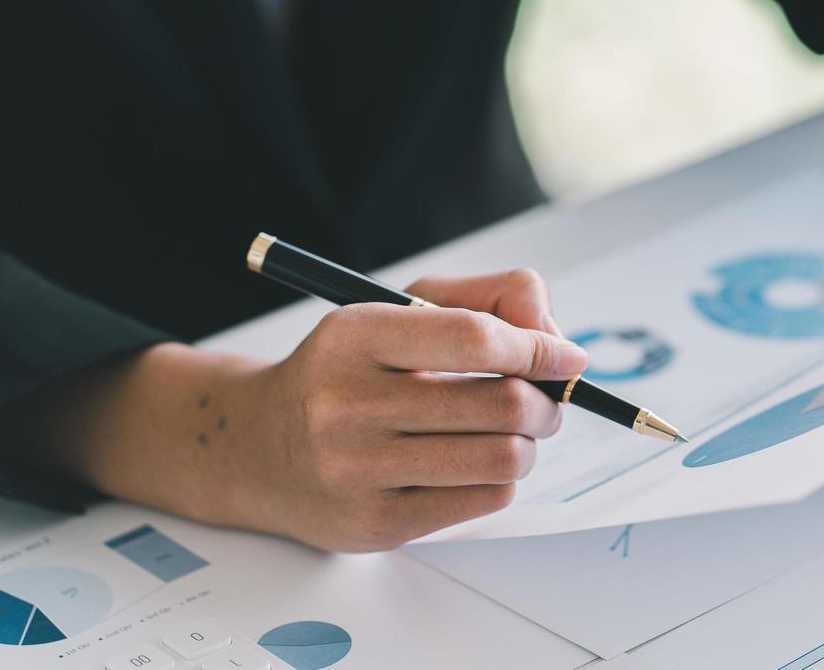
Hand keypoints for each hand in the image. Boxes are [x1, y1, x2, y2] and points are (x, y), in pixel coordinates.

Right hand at [0, 269, 586, 551]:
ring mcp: (359, 470)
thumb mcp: (398, 311)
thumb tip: (552, 332)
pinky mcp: (376, 524)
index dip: (538, 348)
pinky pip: (484, 500)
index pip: (474, 338)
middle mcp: (348, 404)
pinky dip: (502, 478)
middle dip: (545, 401)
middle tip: (546, 400)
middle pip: (500, 404)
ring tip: (516, 432)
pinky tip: (480, 462)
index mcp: (355, 337)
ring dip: (529, 444)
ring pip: (502, 457)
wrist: (257, 449)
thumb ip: (484, 300)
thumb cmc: (346, 372)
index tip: (566, 357)